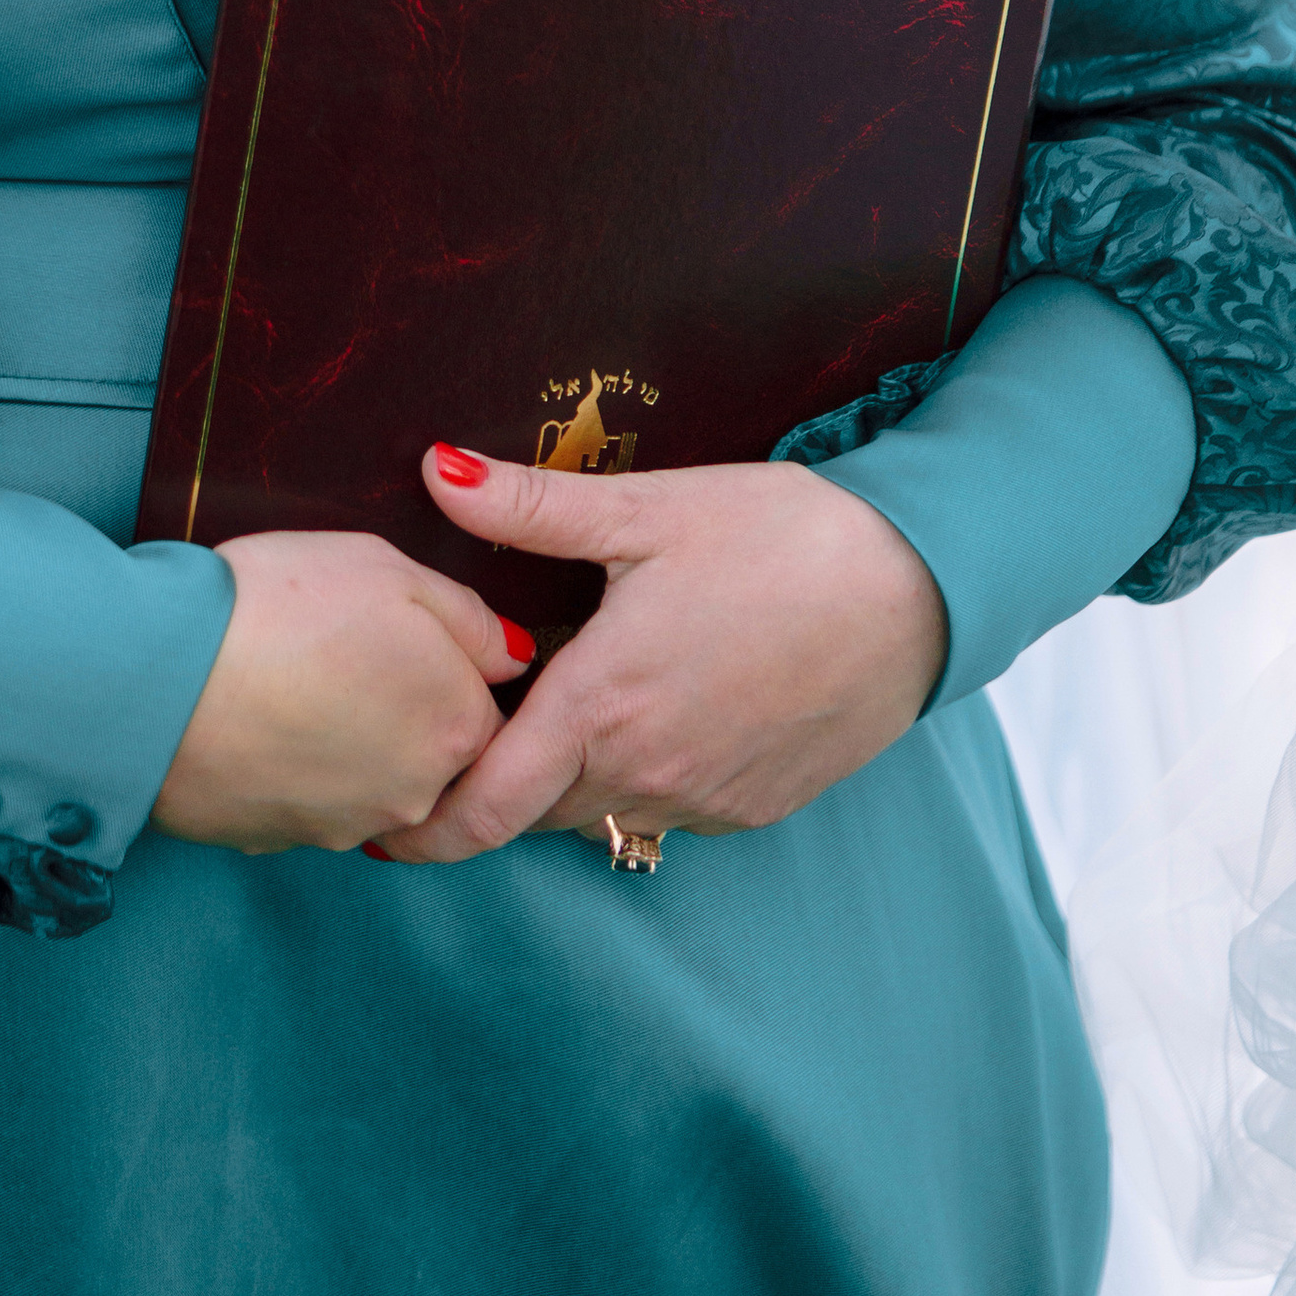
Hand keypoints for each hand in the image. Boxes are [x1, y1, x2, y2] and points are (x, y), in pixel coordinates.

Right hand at [152, 527, 532, 854]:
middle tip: (342, 653)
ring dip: (346, 741)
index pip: (488, 711)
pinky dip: (292, 765)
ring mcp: (345, 828)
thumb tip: (510, 656)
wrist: (154, 676)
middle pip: (432, 755)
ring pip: (370, 782)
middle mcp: (415, 795)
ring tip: (294, 680)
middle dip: (400, 710)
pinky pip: (306, 800)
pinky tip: (258, 715)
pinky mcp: (279, 842)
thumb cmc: (277, 607)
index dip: (446, 666)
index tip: (400, 638)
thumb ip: (468, 617)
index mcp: (457, 727)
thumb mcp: (389, 569)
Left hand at [373, 448, 946, 863]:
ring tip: (557, 710)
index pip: (483, 808)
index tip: (380, 820)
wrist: (916, 591)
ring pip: (599, 814)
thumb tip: (433, 468)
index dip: (422, 827)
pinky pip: (667, 809)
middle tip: (461, 737)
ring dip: (567, 780)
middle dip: (489, 790)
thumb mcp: (647, 511)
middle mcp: (645, 773)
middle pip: (532, 814)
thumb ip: (529, 506)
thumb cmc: (780, 540)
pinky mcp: (754, 807)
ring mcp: (704, 800)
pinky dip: (636, 777)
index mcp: (601, 708)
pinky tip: (650, 710)